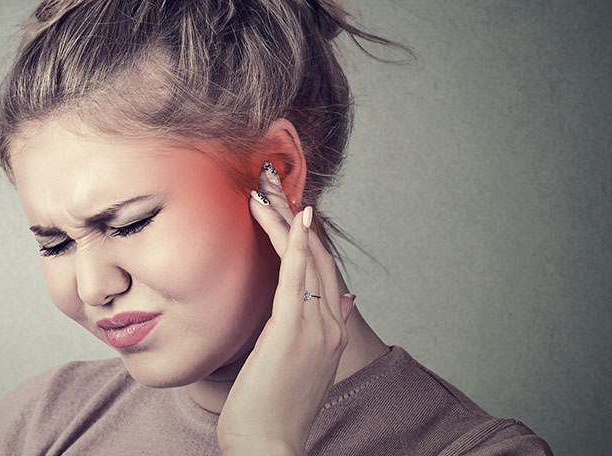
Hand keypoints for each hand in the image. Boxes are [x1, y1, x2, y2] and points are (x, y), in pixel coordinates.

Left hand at [216, 162, 355, 455]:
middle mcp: (329, 326)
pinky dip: (297, 246)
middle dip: (294, 218)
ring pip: (306, 261)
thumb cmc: (274, 411)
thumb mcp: (302, 367)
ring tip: (265, 189)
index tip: (288, 209)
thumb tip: (346, 302)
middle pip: (318, 259)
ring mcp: (315, 328)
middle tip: (271, 182)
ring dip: (286, 221)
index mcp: (331, 333)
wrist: (270, 447)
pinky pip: (297, 279)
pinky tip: (294, 219)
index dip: (308, 239)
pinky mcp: (293, 332)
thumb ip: (318, 332)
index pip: (324, 273)